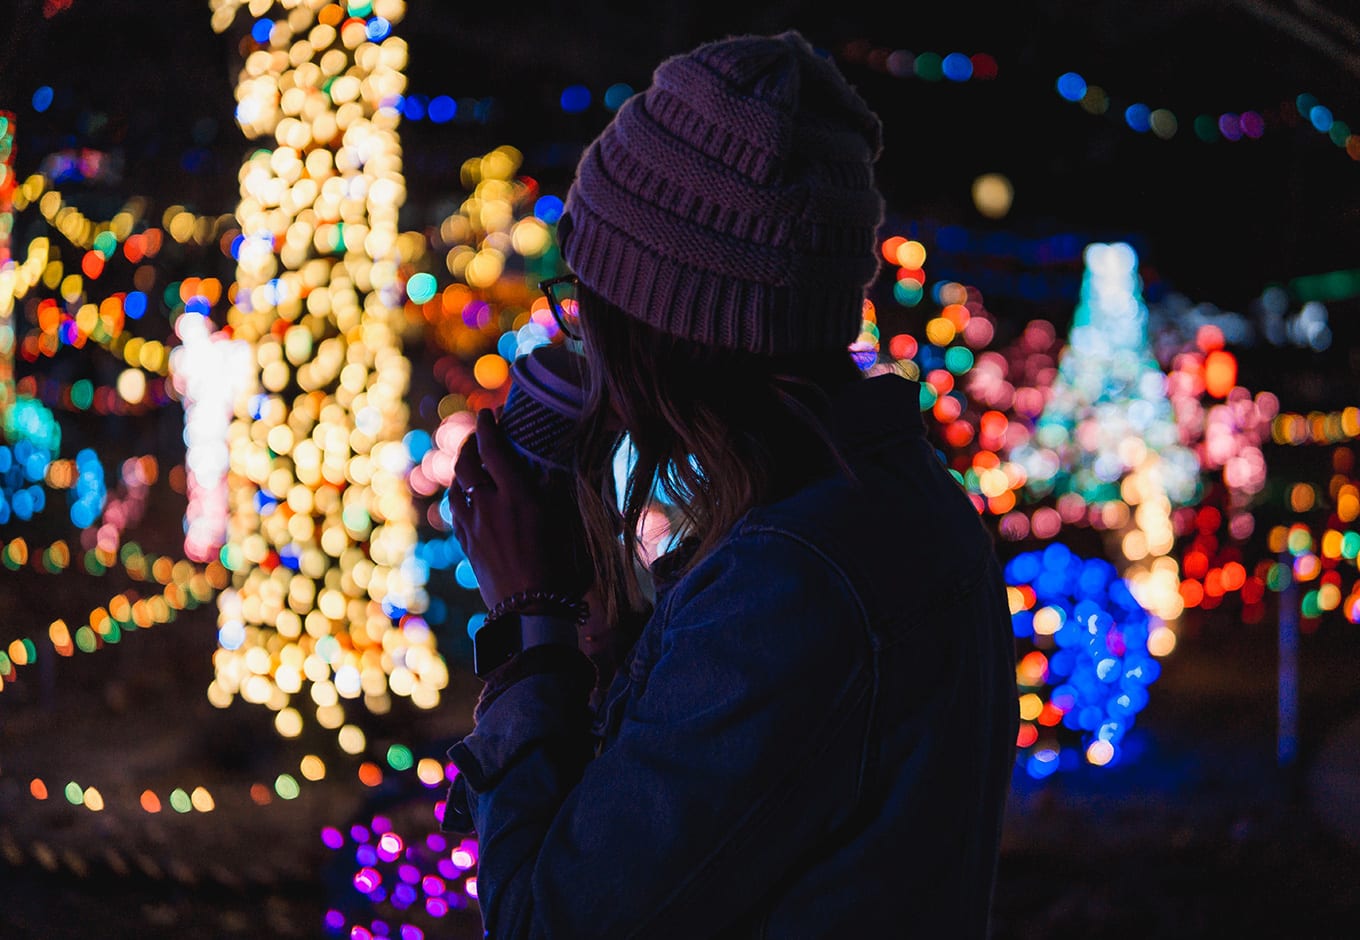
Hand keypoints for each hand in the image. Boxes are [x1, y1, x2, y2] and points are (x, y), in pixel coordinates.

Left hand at [450, 409, 591, 609]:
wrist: (531, 611)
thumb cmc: (560, 568)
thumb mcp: (566, 523)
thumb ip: (556, 491)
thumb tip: (553, 468)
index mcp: (518, 496)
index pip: (494, 449)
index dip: (488, 427)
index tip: (489, 413)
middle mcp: (490, 507)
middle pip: (467, 463)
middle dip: (470, 443)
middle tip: (479, 434)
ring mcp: (474, 527)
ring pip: (456, 486)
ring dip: (461, 469)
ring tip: (471, 462)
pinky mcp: (467, 546)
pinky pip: (456, 510)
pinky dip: (459, 494)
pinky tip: (466, 495)